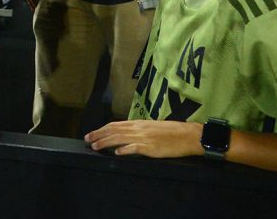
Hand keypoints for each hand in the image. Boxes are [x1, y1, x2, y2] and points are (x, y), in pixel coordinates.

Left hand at [85, 120, 203, 157]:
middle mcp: (138, 128)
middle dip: (98, 135)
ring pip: (120, 138)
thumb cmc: (172, 132)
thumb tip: (125, 134)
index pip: (115, 124)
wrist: (189, 135)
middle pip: (113, 130)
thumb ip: (138, 130)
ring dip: (105, 142)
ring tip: (95, 147)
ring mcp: (144, 137)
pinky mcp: (151, 147)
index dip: (101, 129)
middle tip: (87, 140)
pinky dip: (125, 150)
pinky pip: (135, 148)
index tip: (91, 134)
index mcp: (138, 123)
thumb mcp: (152, 127)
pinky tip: (116, 153)